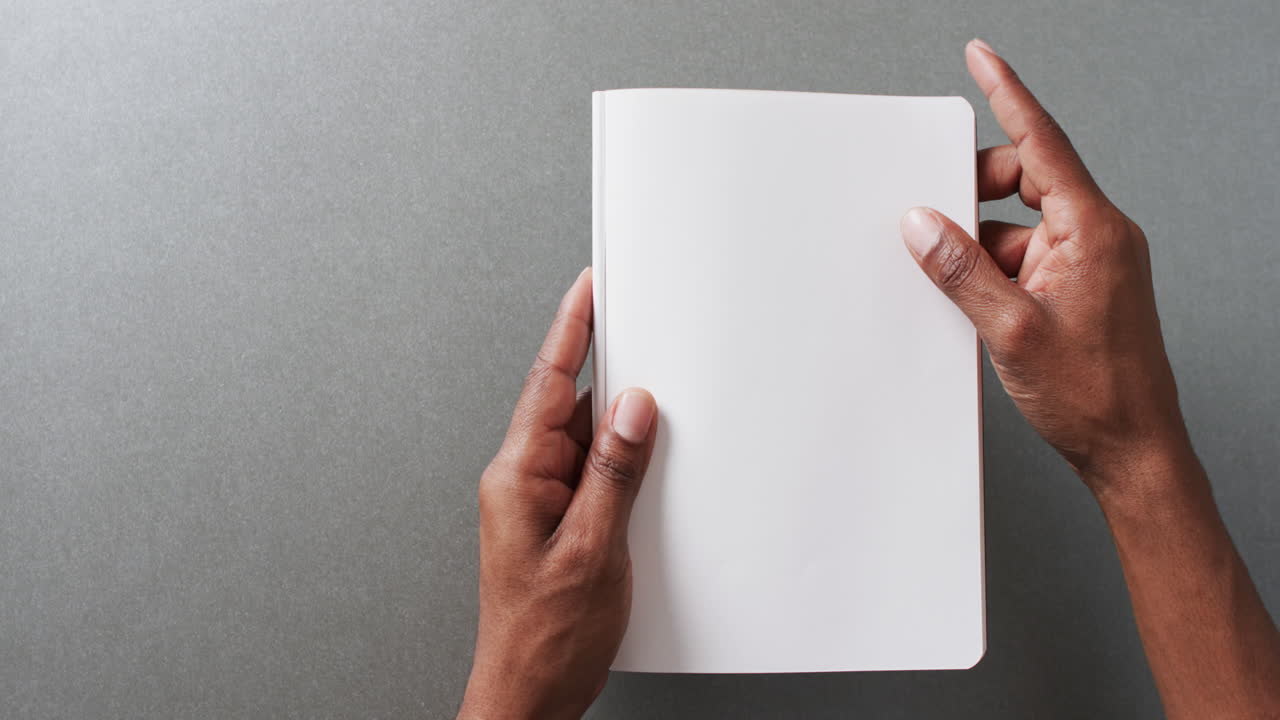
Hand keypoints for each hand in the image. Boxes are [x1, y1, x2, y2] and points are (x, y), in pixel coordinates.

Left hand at [458, 268, 657, 719]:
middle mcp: (522, 482)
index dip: (572, 329)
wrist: (528, 695)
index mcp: (517, 477)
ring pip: (582, 439)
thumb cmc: (544, 638)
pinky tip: (645, 462)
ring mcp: (538, 503)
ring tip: (656, 406)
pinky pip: (590, 472)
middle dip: (606, 370)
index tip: (588, 287)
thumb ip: (613, 473)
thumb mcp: (593, 549)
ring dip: (616, 422)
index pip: (546, 383)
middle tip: (641, 329)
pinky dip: (618, 460)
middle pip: (566, 404)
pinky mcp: (558, 523)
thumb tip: (633, 410)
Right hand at [901, 39, 1191, 495]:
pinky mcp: (1082, 286)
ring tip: (956, 279)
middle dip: (976, 186)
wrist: (1131, 448)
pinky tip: (974, 299)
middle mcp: (1098, 236)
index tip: (981, 58)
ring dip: (981, 241)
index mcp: (1092, 230)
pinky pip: (1027, 254)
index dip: (1007, 95)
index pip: (1042, 142)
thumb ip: (961, 270)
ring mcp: (1091, 261)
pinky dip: (994, 267)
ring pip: (1020, 222)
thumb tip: (923, 225)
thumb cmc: (1093, 394)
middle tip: (933, 209)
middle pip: (1027, 177)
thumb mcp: (1010, 329)